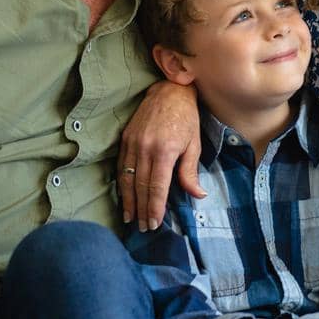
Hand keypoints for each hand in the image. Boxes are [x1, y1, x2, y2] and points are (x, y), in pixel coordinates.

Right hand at [119, 78, 205, 229]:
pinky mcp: (125, 138)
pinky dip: (121, 184)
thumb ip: (190, 171)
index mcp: (165, 151)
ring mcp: (133, 143)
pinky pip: (121, 166)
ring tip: (130, 218)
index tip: (154, 223)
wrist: (169, 91)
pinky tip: (124, 196)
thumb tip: (198, 195)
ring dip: (128, 201)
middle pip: (140, 186)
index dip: (154, 207)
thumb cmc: (186, 118)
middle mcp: (145, 148)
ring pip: (127, 178)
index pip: (156, 187)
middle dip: (141, 209)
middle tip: (143, 227)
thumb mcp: (194, 144)